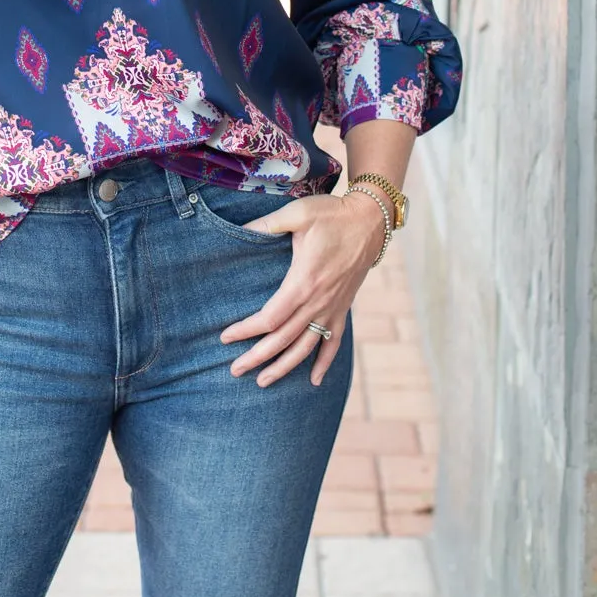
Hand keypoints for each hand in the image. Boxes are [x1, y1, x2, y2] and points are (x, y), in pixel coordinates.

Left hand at [219, 191, 384, 386]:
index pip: (270, 318)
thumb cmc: (332, 215)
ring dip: (284, 367)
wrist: (370, 221)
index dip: (246, 331)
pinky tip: (315, 381)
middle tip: (235, 371)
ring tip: (263, 382)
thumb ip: (267, 224)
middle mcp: (318, 301)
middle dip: (257, 357)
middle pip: (283, 339)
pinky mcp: (343, 309)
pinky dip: (325, 363)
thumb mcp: (298, 214)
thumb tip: (238, 229)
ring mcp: (333, 308)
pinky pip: (334, 343)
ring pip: (306, 347)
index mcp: (303, 282)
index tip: (225, 338)